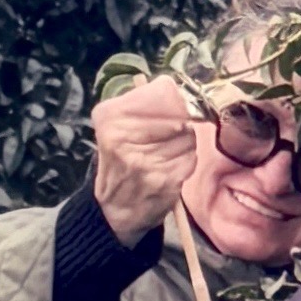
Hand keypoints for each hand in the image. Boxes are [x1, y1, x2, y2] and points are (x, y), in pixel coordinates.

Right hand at [88, 75, 199, 242]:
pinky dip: (186, 161)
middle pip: (179, 114)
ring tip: (166, 153)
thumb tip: (179, 90)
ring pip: (188, 136)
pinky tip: (171, 167)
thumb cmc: (120, 163)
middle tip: (170, 134)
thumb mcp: (115, 127)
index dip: (175, 99)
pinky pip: (190, 158)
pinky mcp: (164, 179)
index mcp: (110, 117)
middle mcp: (123, 137)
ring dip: (185, 143)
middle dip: (182, 122)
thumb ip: (142, 103)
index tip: (174, 107)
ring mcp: (145, 160)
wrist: (114, 211)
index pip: (163, 92)